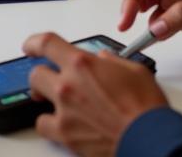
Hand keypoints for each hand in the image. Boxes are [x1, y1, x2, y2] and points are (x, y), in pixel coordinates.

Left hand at [23, 32, 167, 155]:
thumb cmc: (146, 107)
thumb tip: (102, 59)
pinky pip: (44, 126)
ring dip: (45, 98)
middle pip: (36, 73)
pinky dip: (50, 124)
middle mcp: (68, 85)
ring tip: (58, 102)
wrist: (151, 139)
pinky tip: (62, 123)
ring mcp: (65, 112)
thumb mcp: (133, 70)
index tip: (30, 46)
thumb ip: (111, 61)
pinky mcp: (66, 136)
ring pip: (37, 99)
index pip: (46, 43)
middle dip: (42, 75)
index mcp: (81, 63)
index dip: (34, 42)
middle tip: (50, 78)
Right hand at [117, 0, 181, 43]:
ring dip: (137, 20)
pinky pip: (157, 22)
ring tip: (134, 37)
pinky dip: (149, 31)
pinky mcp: (177, 15)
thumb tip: (155, 27)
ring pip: (145, 7)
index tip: (126, 18)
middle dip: (129, 8)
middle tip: (124, 29)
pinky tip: (147, 39)